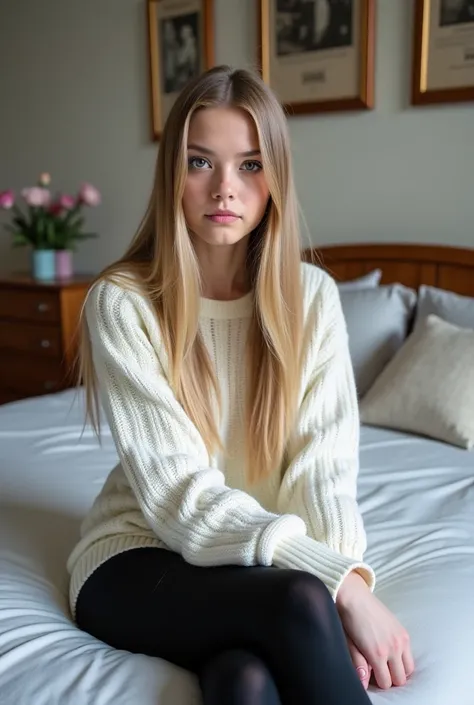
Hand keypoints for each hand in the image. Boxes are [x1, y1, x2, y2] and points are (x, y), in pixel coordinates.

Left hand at [336, 571, 414, 689]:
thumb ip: (359, 665)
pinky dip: (403, 658)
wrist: (354, 597)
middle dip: (390, 678)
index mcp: (377, 653)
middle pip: (400, 679)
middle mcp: (393, 647)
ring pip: (408, 669)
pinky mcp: (404, 632)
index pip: (386, 683)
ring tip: (386, 664)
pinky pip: (410, 655)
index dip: (378, 682)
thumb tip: (363, 684)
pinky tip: (391, 652)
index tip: (371, 676)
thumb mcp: (350, 645)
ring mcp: (401, 639)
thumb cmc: (348, 621)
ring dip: (399, 670)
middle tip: (379, 671)